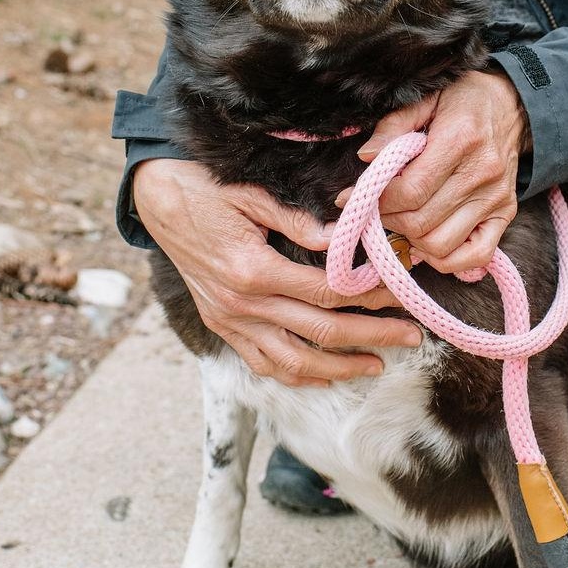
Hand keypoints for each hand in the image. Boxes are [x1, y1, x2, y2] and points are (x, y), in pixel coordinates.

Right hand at [133, 159, 422, 386]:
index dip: (370, 297)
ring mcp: (230, 322)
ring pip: (294, 363)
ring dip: (340, 368)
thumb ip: (297, 221)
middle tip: (411, 337)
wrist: (155, 201)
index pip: (328, 292)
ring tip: (378, 366)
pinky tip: (327, 377)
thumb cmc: (206, 189)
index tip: (401, 295)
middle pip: (322, 332)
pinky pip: (263, 365)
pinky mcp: (222, 328)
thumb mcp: (251, 194)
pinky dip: (297, 377)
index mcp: (253, 270)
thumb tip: (342, 239)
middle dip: (373, 337)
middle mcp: (242, 305)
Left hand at [335, 70, 530, 273]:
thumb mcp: (427, 98)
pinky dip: (446, 260)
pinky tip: (428, 242)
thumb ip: (394, 126)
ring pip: (440, 244)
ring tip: (402, 220)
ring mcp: (495, 198)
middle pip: (421, 221)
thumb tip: (366, 157)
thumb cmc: (464, 100)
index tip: (355, 196)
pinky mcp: (505, 214)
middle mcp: (481, 173)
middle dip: (389, 219)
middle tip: (377, 208)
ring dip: (412, 240)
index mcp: (460, 139)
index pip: (410, 191)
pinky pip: (474, 257)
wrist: (512, 106)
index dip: (377, 200)